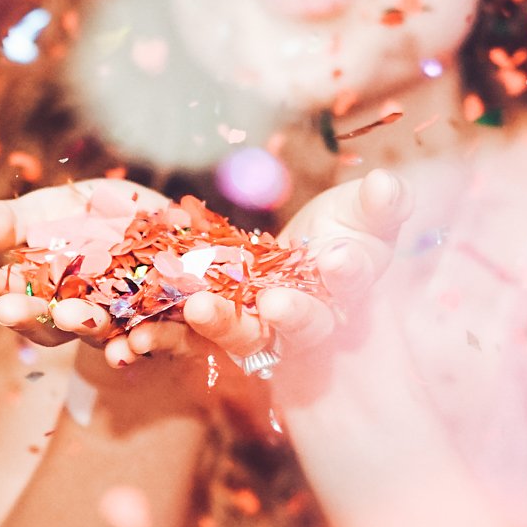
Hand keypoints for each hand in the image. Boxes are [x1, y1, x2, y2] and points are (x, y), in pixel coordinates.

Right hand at [0, 177, 199, 369]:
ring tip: (70, 315)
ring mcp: (119, 323)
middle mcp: (77, 314)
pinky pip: (151, 339)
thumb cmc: (99, 212)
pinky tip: (132, 345)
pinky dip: (141, 343)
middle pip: (48, 323)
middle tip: (7, 309)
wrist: (169, 219)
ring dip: (82, 326)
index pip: (11, 294)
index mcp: (44, 288)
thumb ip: (17, 221)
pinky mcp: (162, 324)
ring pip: (97, 332)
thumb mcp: (55, 207)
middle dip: (27, 315)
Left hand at [183, 170, 407, 377]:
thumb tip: (390, 185)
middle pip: (302, 327)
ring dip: (222, 326)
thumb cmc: (344, 231)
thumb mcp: (364, 211)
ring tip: (197, 308)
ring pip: (245, 338)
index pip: (352, 285)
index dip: (348, 273)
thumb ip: (381, 204)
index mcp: (348, 290)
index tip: (339, 257)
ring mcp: (261, 333)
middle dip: (292, 315)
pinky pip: (191, 341)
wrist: (298, 259)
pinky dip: (165, 340)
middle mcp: (308, 321)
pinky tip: (135, 338)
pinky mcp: (216, 332)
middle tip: (276, 303)